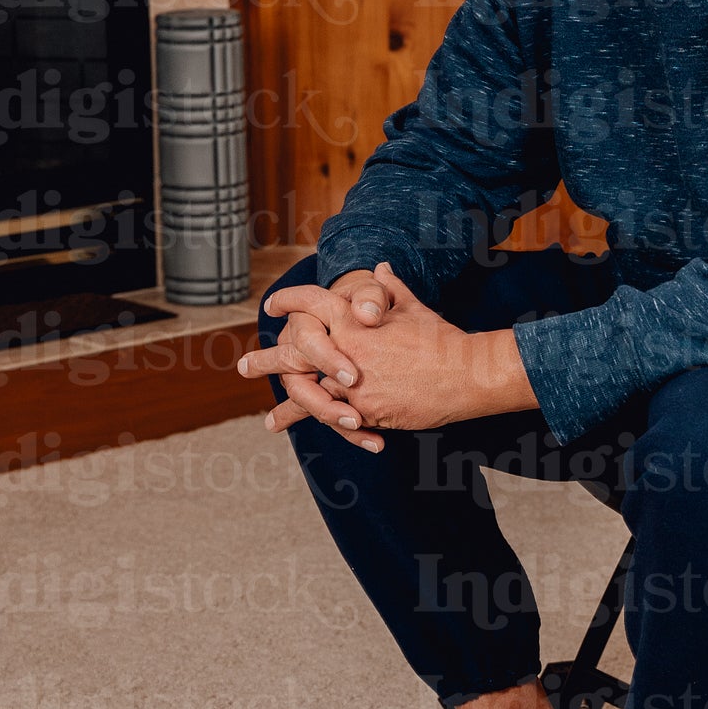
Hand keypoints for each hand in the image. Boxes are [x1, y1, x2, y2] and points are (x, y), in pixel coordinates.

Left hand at [239, 262, 535, 437]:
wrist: (465, 373)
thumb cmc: (440, 338)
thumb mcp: (411, 308)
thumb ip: (389, 289)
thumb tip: (380, 267)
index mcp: (355, 321)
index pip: (311, 304)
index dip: (290, 302)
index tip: (274, 306)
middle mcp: (346, 351)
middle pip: (295, 354)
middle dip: (267, 360)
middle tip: (242, 367)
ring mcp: (353, 385)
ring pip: (310, 395)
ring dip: (288, 406)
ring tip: (271, 421)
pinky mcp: (366, 412)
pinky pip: (335, 420)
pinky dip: (322, 429)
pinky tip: (317, 441)